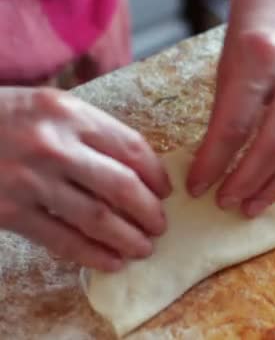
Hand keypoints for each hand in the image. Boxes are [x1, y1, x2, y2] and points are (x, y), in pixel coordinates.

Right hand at [0, 87, 170, 271]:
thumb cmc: (1, 117)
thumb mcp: (47, 105)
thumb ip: (89, 129)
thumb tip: (137, 167)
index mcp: (68, 113)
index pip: (132, 148)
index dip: (157, 175)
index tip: (165, 191)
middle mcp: (53, 145)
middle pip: (122, 187)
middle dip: (150, 212)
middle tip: (160, 225)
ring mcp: (29, 180)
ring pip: (97, 218)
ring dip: (128, 238)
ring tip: (143, 248)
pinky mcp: (8, 211)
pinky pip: (62, 240)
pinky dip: (92, 255)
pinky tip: (111, 262)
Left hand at [187, 0, 274, 216]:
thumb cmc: (257, 21)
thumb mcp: (231, 56)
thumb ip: (229, 106)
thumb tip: (219, 158)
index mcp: (258, 57)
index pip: (234, 125)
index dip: (214, 163)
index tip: (199, 186)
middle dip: (248, 182)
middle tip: (229, 203)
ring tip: (257, 205)